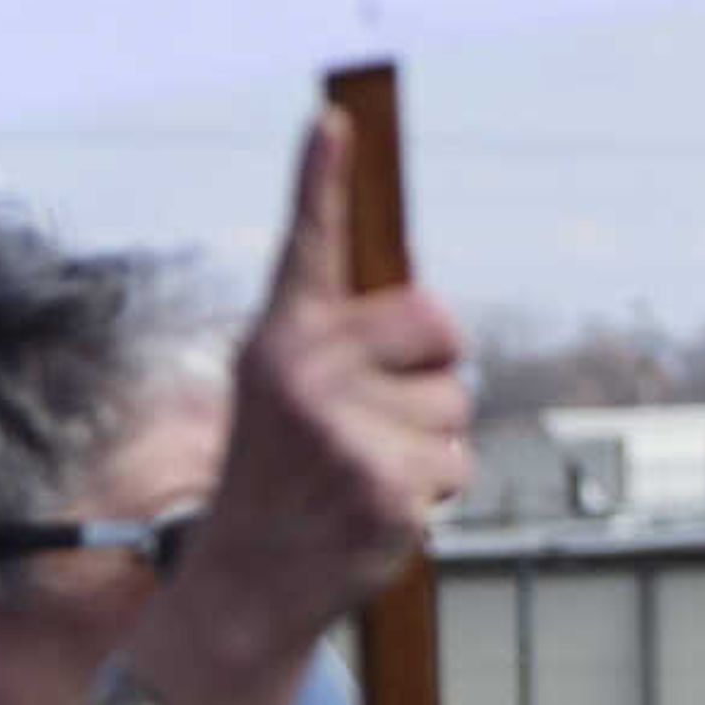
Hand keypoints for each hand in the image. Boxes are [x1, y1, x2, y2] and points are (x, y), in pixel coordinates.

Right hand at [159, 116, 473, 697]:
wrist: (245, 587)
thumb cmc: (278, 478)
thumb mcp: (281, 395)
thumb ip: (342, 346)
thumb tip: (436, 320)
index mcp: (278, 340)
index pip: (306, 244)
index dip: (320, 178)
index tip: (333, 117)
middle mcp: (303, 373)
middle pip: (441, 325)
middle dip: (434, 366)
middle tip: (380, 414)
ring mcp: (344, 430)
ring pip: (457, 402)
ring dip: (432, 442)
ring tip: (366, 473)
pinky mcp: (386, 484)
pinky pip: (458, 463)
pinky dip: (435, 490)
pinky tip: (377, 509)